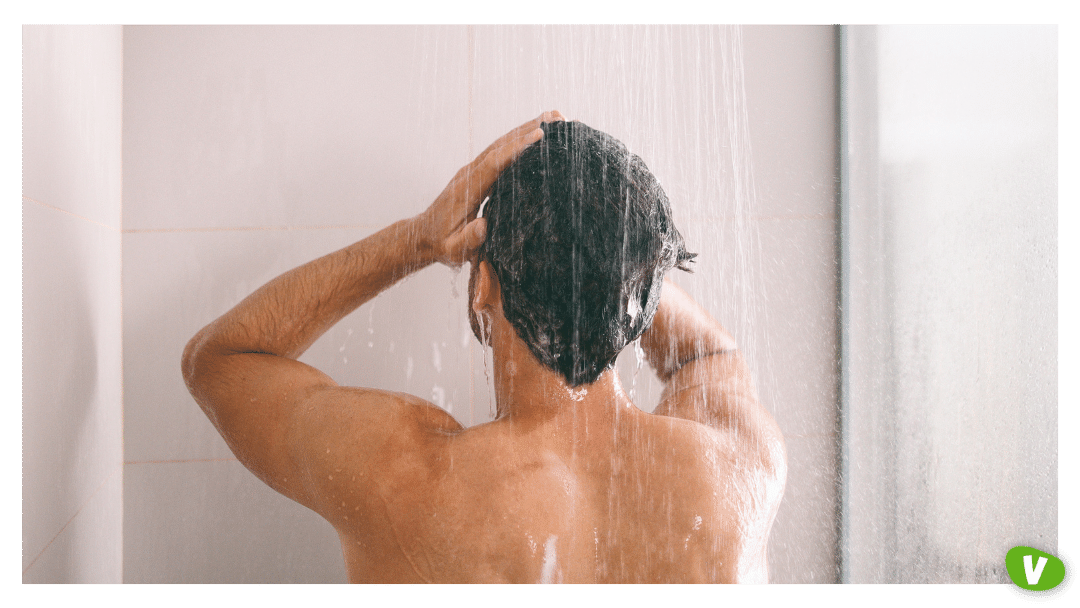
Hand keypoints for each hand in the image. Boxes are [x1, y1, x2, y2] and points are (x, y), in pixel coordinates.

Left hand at [416, 111, 564, 266]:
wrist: (424, 236)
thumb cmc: (443, 244)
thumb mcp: (454, 249)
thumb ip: (468, 239)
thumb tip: (483, 226)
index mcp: (467, 189)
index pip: (495, 163)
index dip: (516, 148)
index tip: (539, 135)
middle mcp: (470, 173)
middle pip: (501, 146)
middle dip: (527, 130)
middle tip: (556, 117)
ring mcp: (473, 170)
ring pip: (501, 145)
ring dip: (525, 130)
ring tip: (553, 118)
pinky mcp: (477, 173)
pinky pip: (500, 152)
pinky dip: (518, 140)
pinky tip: (535, 134)